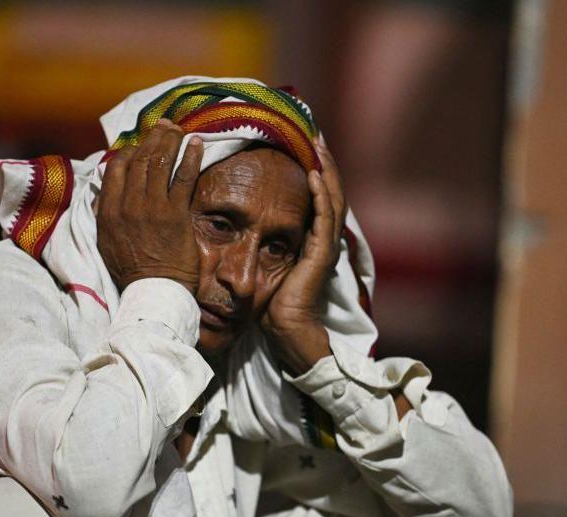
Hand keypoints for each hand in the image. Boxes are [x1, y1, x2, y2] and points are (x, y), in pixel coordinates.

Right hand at [97, 120, 203, 292]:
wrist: (153, 293)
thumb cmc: (131, 272)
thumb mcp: (106, 243)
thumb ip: (103, 216)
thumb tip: (102, 195)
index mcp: (108, 211)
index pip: (116, 168)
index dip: (130, 151)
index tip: (140, 146)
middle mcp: (128, 204)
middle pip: (140, 159)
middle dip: (153, 138)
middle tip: (164, 127)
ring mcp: (153, 208)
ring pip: (161, 162)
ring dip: (171, 141)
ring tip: (178, 129)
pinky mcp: (176, 214)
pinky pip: (184, 177)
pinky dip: (191, 157)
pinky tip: (197, 143)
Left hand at [262, 136, 346, 373]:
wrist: (287, 332)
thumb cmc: (272, 305)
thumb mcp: (265, 266)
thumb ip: (260, 243)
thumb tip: (234, 223)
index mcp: (311, 240)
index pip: (317, 198)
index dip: (314, 171)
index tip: (304, 145)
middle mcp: (322, 240)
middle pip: (329, 192)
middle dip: (324, 162)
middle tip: (315, 134)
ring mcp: (324, 247)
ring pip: (331, 199)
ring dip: (325, 171)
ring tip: (317, 145)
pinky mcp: (321, 256)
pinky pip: (324, 220)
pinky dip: (320, 196)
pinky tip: (313, 176)